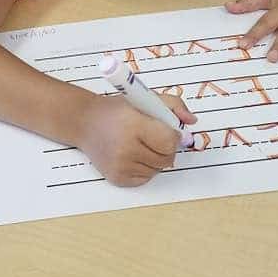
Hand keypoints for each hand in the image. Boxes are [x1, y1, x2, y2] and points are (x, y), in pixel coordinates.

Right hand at [76, 93, 196, 186]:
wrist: (85, 123)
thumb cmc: (116, 110)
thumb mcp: (145, 98)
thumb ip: (173, 105)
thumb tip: (192, 121)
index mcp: (133, 125)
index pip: (169, 141)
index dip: (173, 136)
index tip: (167, 129)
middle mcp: (125, 149)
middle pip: (167, 158)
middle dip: (166, 148)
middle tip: (154, 136)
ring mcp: (121, 166)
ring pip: (158, 169)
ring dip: (156, 158)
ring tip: (141, 143)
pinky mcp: (118, 178)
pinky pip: (146, 177)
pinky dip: (145, 167)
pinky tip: (133, 154)